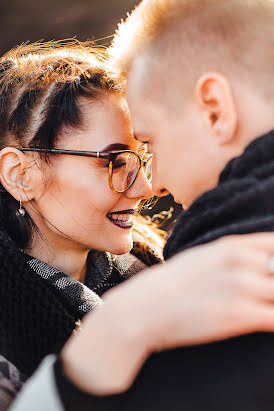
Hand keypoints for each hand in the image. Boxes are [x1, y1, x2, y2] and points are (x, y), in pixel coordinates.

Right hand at [62, 232, 273, 394]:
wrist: (143, 309)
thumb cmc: (171, 285)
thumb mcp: (202, 258)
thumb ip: (233, 257)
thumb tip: (259, 263)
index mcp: (232, 246)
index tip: (270, 274)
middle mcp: (240, 261)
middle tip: (263, 295)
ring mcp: (241, 286)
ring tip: (261, 308)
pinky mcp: (239, 315)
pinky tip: (263, 324)